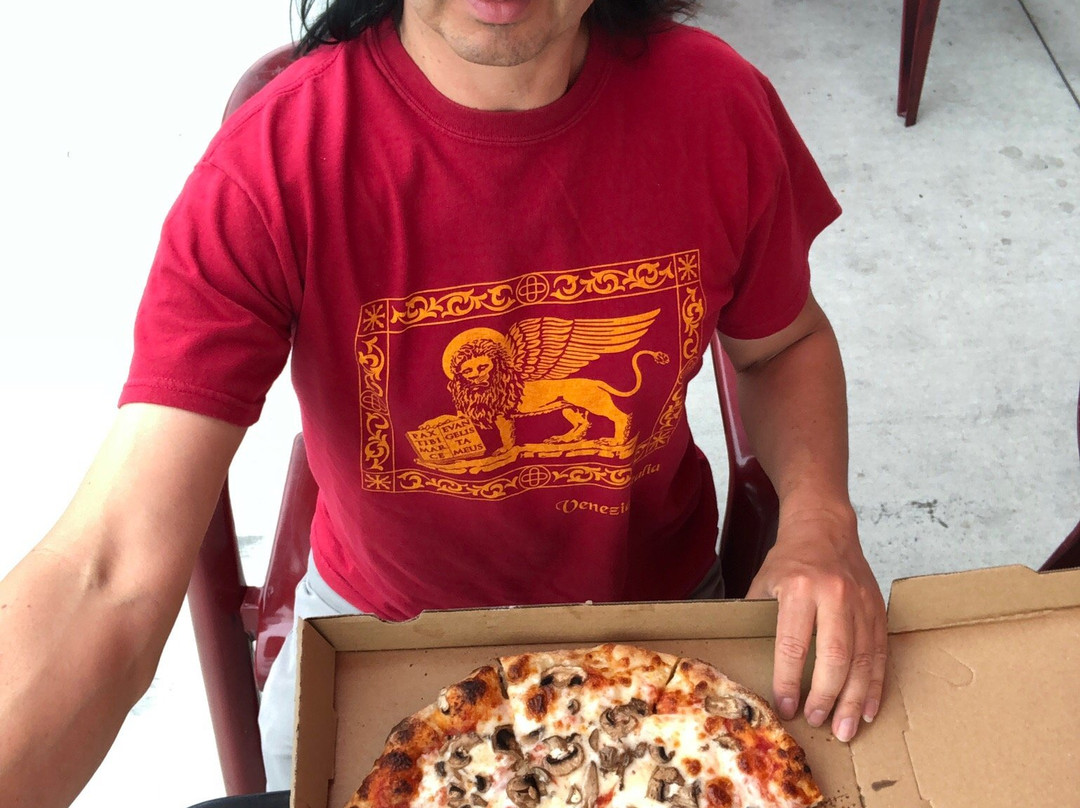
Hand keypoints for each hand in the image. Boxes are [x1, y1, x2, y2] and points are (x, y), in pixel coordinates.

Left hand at [746, 505, 886, 742]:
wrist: (825, 527)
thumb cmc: (789, 559)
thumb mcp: (762, 582)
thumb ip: (757, 618)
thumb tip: (748, 660)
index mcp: (800, 588)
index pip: (793, 645)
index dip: (788, 681)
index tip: (786, 707)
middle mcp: (835, 596)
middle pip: (834, 657)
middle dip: (825, 696)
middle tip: (817, 723)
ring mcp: (862, 603)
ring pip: (862, 660)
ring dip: (854, 700)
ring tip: (844, 730)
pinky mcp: (878, 609)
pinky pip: (880, 653)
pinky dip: (875, 685)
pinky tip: (868, 709)